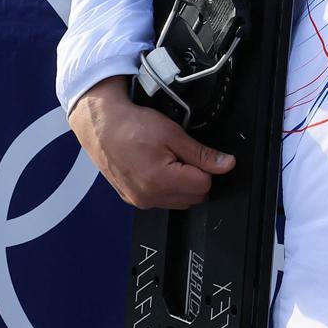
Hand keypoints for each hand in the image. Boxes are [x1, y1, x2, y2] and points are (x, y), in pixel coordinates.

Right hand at [68, 77, 234, 209]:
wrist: (101, 126)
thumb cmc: (132, 126)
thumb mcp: (173, 133)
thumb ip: (202, 154)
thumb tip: (226, 164)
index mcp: (161, 180)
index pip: (204, 185)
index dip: (205, 167)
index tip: (195, 153)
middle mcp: (149, 197)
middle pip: (194, 197)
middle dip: (195, 176)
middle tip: (180, 154)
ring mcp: (140, 201)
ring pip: (180, 201)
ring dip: (181, 184)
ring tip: (166, 159)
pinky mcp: (133, 200)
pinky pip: (162, 200)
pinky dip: (166, 187)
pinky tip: (156, 167)